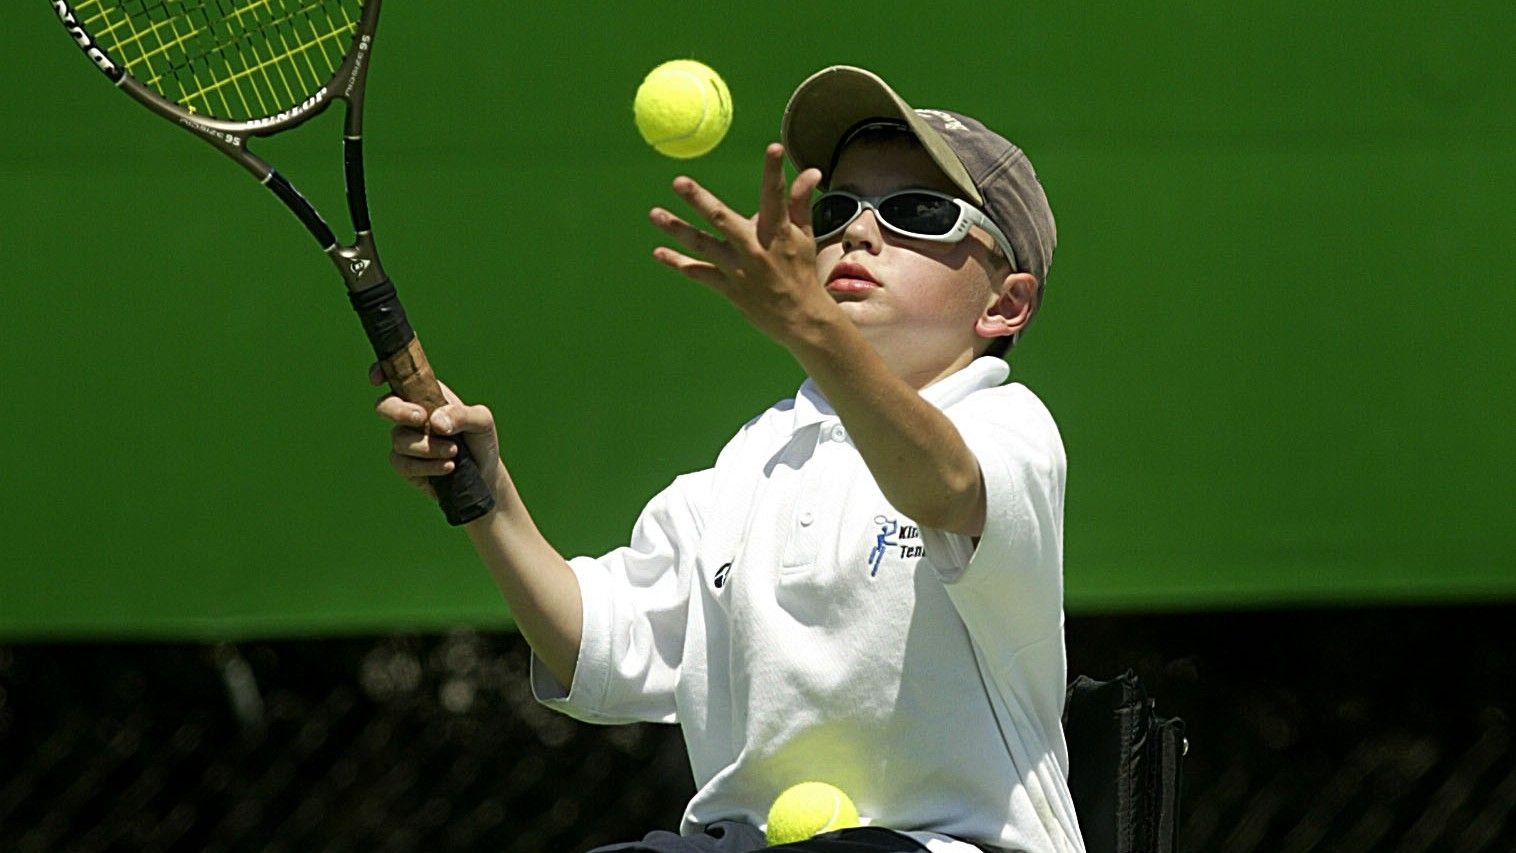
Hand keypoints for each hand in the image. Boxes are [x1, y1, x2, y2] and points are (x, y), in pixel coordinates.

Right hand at [369, 364, 501, 500]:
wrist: (484, 472)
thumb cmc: (480, 439)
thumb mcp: (482, 421)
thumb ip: (462, 415)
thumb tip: (435, 422)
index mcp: (426, 395)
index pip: (397, 378)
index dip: (381, 372)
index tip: (377, 380)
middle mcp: (411, 414)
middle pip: (385, 406)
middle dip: (398, 411)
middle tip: (421, 418)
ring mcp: (405, 439)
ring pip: (399, 439)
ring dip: (427, 447)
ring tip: (454, 451)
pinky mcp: (405, 465)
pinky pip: (403, 463)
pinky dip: (427, 466)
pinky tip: (448, 467)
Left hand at [649, 143, 831, 348]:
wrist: (800, 318)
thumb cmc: (801, 271)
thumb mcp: (804, 235)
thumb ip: (800, 202)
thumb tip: (811, 172)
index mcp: (778, 232)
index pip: (776, 195)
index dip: (774, 171)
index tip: (773, 148)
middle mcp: (755, 249)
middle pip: (723, 220)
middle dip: (700, 200)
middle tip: (679, 182)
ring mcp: (739, 269)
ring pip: (703, 245)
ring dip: (677, 229)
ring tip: (654, 214)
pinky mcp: (728, 287)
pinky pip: (699, 273)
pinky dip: (678, 263)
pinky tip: (658, 252)